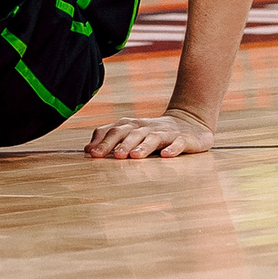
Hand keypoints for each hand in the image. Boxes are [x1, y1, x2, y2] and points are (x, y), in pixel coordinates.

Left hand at [84, 109, 212, 158]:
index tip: (91, 153)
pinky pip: (179, 143)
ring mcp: (166, 132)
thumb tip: (87, 150)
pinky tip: (166, 156)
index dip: (102, 140)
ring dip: (142, 146)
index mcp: (133, 125)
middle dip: (117, 144)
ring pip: (153, 138)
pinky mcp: (185, 139)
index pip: (114, 130)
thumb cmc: (154, 132)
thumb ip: (111, 138)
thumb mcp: (132, 133)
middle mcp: (147, 127)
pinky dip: (173, 148)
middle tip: (107, 156)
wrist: (190, 122)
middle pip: (130, 133)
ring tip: (133, 156)